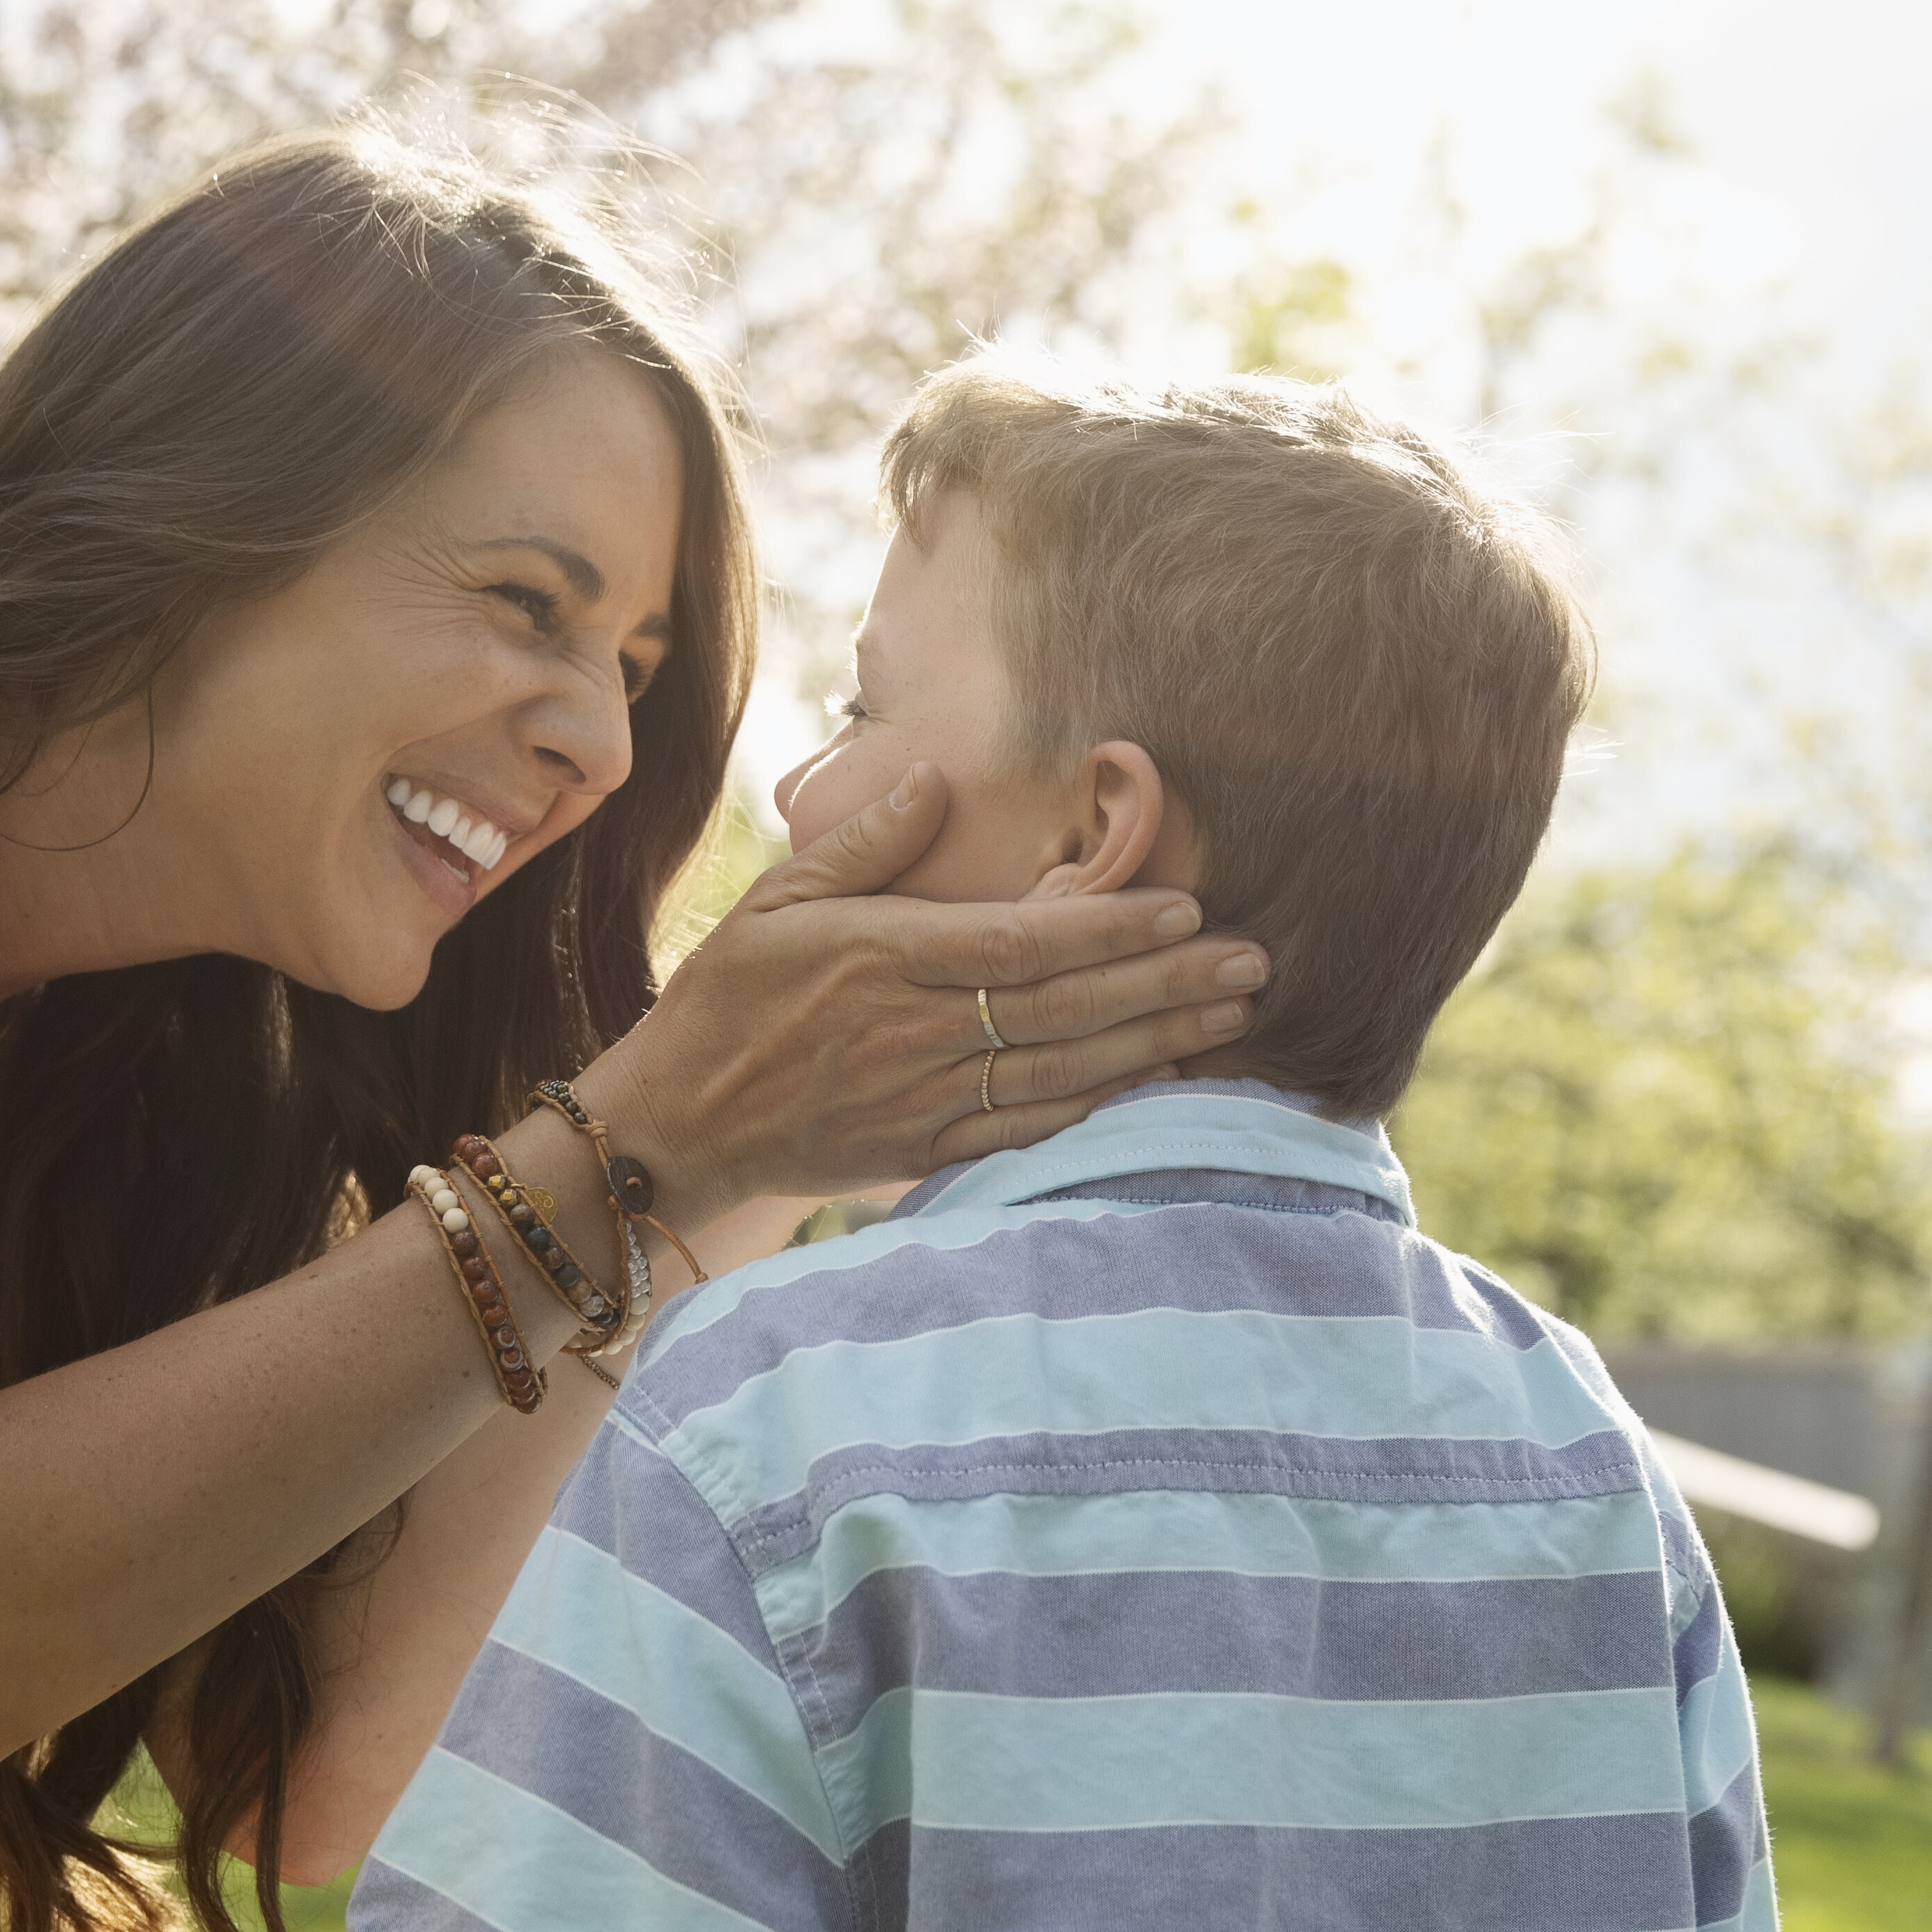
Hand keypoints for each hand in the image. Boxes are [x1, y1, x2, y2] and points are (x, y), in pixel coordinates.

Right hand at [588, 764, 1264, 1224]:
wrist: (676, 1123)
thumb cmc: (727, 999)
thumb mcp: (778, 900)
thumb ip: (867, 844)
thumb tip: (940, 779)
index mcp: (887, 958)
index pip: (1024, 941)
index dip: (1113, 927)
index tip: (1186, 908)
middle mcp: (918, 1031)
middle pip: (1067, 1007)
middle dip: (1169, 985)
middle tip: (1255, 962)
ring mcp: (926, 1099)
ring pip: (1066, 1072)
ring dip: (1157, 1045)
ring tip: (1232, 1017)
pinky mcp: (926, 1152)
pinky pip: (1031, 1131)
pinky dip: (1100, 1109)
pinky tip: (1158, 1086)